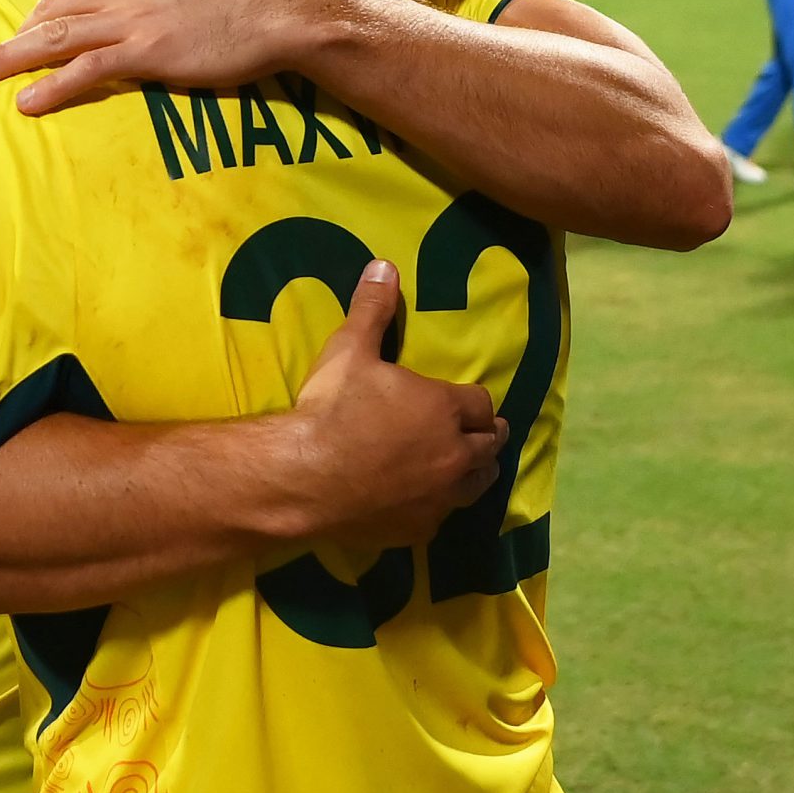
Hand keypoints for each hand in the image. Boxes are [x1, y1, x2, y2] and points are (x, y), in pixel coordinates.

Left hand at [0, 0, 324, 113]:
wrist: (282, 6)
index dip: (53, 12)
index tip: (35, 33)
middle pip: (52, 8)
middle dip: (12, 35)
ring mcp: (131, 14)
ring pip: (53, 37)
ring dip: (7, 59)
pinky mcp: (144, 49)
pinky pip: (84, 69)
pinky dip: (50, 87)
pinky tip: (25, 102)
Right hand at [276, 260, 504, 548]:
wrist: (303, 477)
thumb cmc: (331, 410)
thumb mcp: (348, 351)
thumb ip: (372, 310)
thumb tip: (384, 265)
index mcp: (446, 408)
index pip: (481, 402)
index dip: (472, 401)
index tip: (463, 401)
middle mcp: (456, 453)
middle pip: (490, 445)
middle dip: (486, 435)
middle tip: (479, 432)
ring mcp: (440, 496)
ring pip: (477, 484)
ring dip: (474, 471)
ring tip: (464, 466)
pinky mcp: (419, 527)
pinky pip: (442, 515)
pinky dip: (437, 505)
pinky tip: (422, 501)